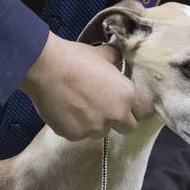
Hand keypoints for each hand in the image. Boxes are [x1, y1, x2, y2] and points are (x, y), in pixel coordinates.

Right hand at [20, 32, 152, 139]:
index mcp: (126, 95)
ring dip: (95, 123)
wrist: (45, 69)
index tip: (129, 105)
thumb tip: (117, 58)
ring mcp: (93, 128)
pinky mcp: (74, 135)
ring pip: (101, 132)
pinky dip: (74, 126)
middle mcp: (114, 116)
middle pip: (127, 128)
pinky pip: (79, 134)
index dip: (137, 108)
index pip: (144, 111)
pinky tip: (65, 110)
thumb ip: (115, 61)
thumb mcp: (102, 54)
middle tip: (104, 107)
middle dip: (119, 120)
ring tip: (79, 106)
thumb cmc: (74, 58)